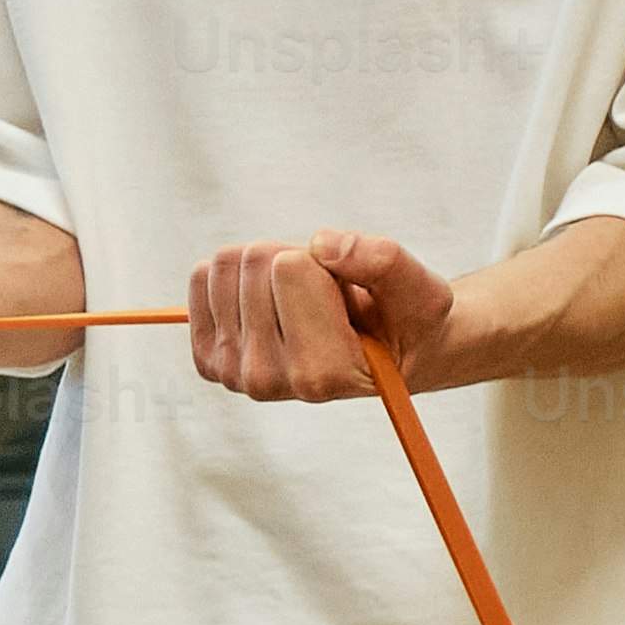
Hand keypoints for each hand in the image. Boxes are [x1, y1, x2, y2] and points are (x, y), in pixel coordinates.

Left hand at [187, 231, 454, 405]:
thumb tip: (322, 244)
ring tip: (306, 302)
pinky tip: (272, 303)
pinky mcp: (213, 361)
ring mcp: (236, 374)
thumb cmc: (407, 320)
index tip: (350, 292)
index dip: (328, 260)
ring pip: (225, 265)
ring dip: (269, 267)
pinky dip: (237, 276)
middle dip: (297, 259)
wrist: (390, 353)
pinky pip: (203, 279)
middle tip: (329, 295)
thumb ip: (383, 263)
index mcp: (323, 373)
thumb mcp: (422, 290)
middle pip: (256, 261)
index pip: (290, 267)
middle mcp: (271, 381)